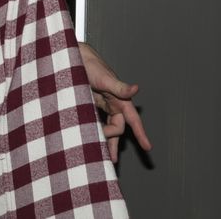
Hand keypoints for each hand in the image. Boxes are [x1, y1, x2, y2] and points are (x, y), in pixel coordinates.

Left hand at [78, 42, 152, 162]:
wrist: (73, 59)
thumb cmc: (91, 66)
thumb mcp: (105, 78)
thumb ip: (120, 86)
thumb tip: (136, 89)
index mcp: (120, 99)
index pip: (133, 119)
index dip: (141, 133)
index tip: (148, 147)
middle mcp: (113, 104)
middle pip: (118, 128)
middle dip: (112, 138)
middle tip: (98, 145)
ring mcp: (102, 107)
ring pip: (109, 129)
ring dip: (108, 142)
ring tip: (107, 160)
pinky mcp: (90, 107)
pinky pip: (97, 124)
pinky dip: (96, 134)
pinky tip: (92, 144)